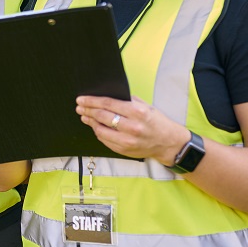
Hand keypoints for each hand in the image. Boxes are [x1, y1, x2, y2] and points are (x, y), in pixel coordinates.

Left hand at [75, 95, 189, 164]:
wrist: (168, 142)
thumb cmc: (156, 121)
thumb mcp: (145, 106)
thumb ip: (126, 100)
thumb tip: (105, 96)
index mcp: (137, 112)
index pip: (108, 104)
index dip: (92, 101)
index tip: (81, 99)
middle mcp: (132, 127)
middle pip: (102, 116)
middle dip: (87, 110)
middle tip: (79, 107)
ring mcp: (127, 141)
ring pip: (100, 130)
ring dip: (90, 122)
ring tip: (85, 116)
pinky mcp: (124, 150)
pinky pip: (105, 140)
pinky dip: (98, 132)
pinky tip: (95, 127)